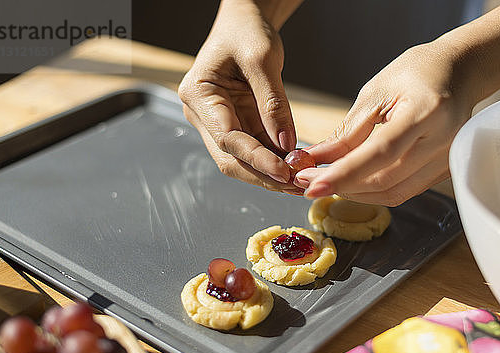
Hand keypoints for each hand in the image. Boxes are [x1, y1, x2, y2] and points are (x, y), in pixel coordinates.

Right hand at [178, 1, 299, 193]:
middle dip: (263, 174)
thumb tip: (286, 143)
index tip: (283, 171)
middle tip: (295, 185)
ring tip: (300, 180)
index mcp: (199, 95)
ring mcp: (218, 122)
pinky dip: (274, 160)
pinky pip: (254, 149)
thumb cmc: (247, 31)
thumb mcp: (262, 59)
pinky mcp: (236, 124)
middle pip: (231, 158)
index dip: (256, 158)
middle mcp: (203, 114)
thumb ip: (273, 103)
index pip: (227, 138)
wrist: (244, 21)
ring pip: (242, 160)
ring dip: (270, 172)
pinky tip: (295, 166)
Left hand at [294, 42, 476, 204]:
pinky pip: (403, 191)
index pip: (380, 153)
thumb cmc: (415, 74)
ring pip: (393, 194)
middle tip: (307, 180)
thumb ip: (347, 133)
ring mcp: (447, 160)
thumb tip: (315, 160)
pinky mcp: (444, 172)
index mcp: (426, 111)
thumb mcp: (375, 94)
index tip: (310, 185)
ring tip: (324, 181)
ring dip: (353, 193)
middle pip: (385, 181)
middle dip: (340, 185)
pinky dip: (372, 191)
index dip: (343, 174)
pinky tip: (351, 181)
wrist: (459, 73)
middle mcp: (442, 140)